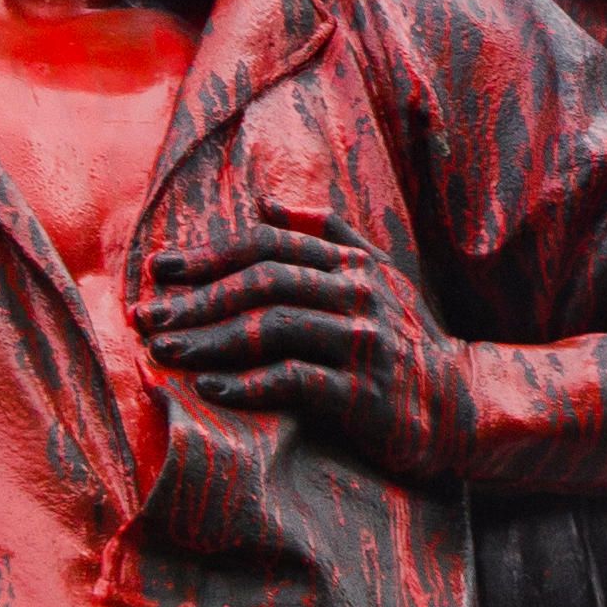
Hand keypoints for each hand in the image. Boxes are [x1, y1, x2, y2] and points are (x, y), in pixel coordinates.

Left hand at [136, 221, 478, 485]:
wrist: (460, 405)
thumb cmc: (405, 341)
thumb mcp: (378, 277)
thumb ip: (327, 234)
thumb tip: (266, 201)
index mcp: (352, 263)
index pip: (268, 246)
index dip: (209, 255)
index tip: (159, 270)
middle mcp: (358, 294)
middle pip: (263, 284)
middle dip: (197, 299)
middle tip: (146, 318)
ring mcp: (363, 342)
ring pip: (274, 328)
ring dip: (212, 340)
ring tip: (166, 352)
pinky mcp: (364, 393)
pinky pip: (297, 381)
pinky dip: (250, 384)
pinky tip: (210, 389)